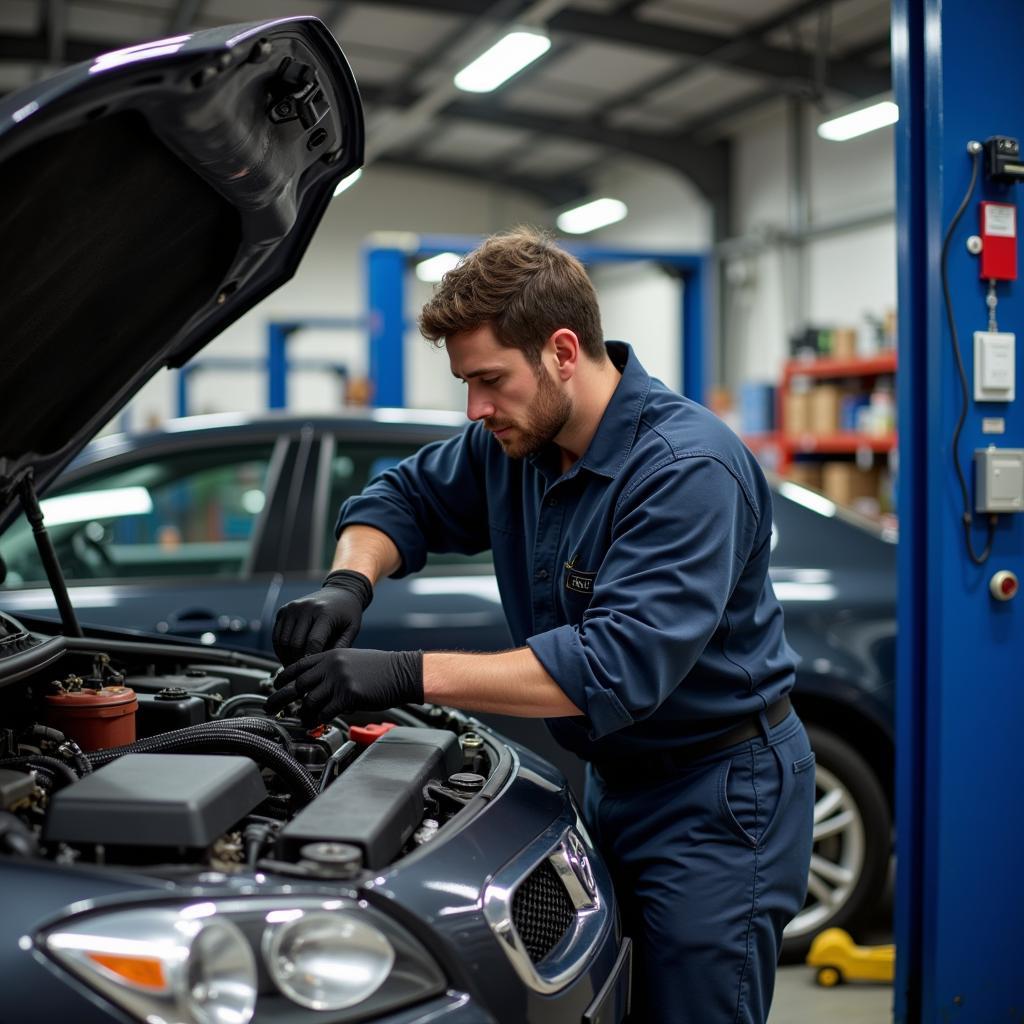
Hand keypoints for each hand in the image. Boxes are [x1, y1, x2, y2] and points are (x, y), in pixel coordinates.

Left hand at [264, 648, 423, 724]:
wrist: (402, 672)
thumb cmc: (381, 668)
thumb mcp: (352, 659)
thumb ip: (331, 669)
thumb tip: (314, 685)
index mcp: (331, 655)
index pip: (299, 665)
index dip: (284, 677)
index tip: (276, 685)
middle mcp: (332, 665)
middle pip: (297, 684)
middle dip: (280, 697)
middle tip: (270, 707)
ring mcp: (340, 680)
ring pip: (310, 701)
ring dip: (302, 714)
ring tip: (300, 720)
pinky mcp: (349, 695)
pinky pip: (325, 712)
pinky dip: (318, 720)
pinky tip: (316, 723)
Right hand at [272, 569, 372, 665]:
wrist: (340, 591)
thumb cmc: (347, 613)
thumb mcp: (351, 629)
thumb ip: (341, 647)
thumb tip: (325, 667)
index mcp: (324, 612)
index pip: (313, 642)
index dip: (310, 660)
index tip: (312, 674)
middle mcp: (306, 608)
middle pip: (295, 643)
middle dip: (297, 661)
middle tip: (302, 675)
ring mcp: (293, 608)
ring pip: (283, 641)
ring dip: (286, 657)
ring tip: (295, 667)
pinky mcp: (284, 610)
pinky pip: (277, 635)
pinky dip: (280, 649)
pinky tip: (289, 656)